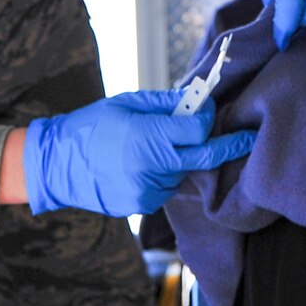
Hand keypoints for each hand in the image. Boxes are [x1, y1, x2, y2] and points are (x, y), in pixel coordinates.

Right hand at [21, 90, 254, 216]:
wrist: (55, 164)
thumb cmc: (91, 125)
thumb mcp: (127, 103)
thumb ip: (167, 104)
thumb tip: (200, 100)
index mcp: (147, 137)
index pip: (198, 130)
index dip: (207, 117)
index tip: (208, 108)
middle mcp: (151, 167)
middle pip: (204, 158)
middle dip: (230, 147)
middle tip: (250, 138)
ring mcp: (147, 191)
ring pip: (183, 172)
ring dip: (181, 159)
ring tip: (154, 146)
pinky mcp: (141, 206)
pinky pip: (166, 187)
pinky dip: (164, 174)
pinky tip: (141, 165)